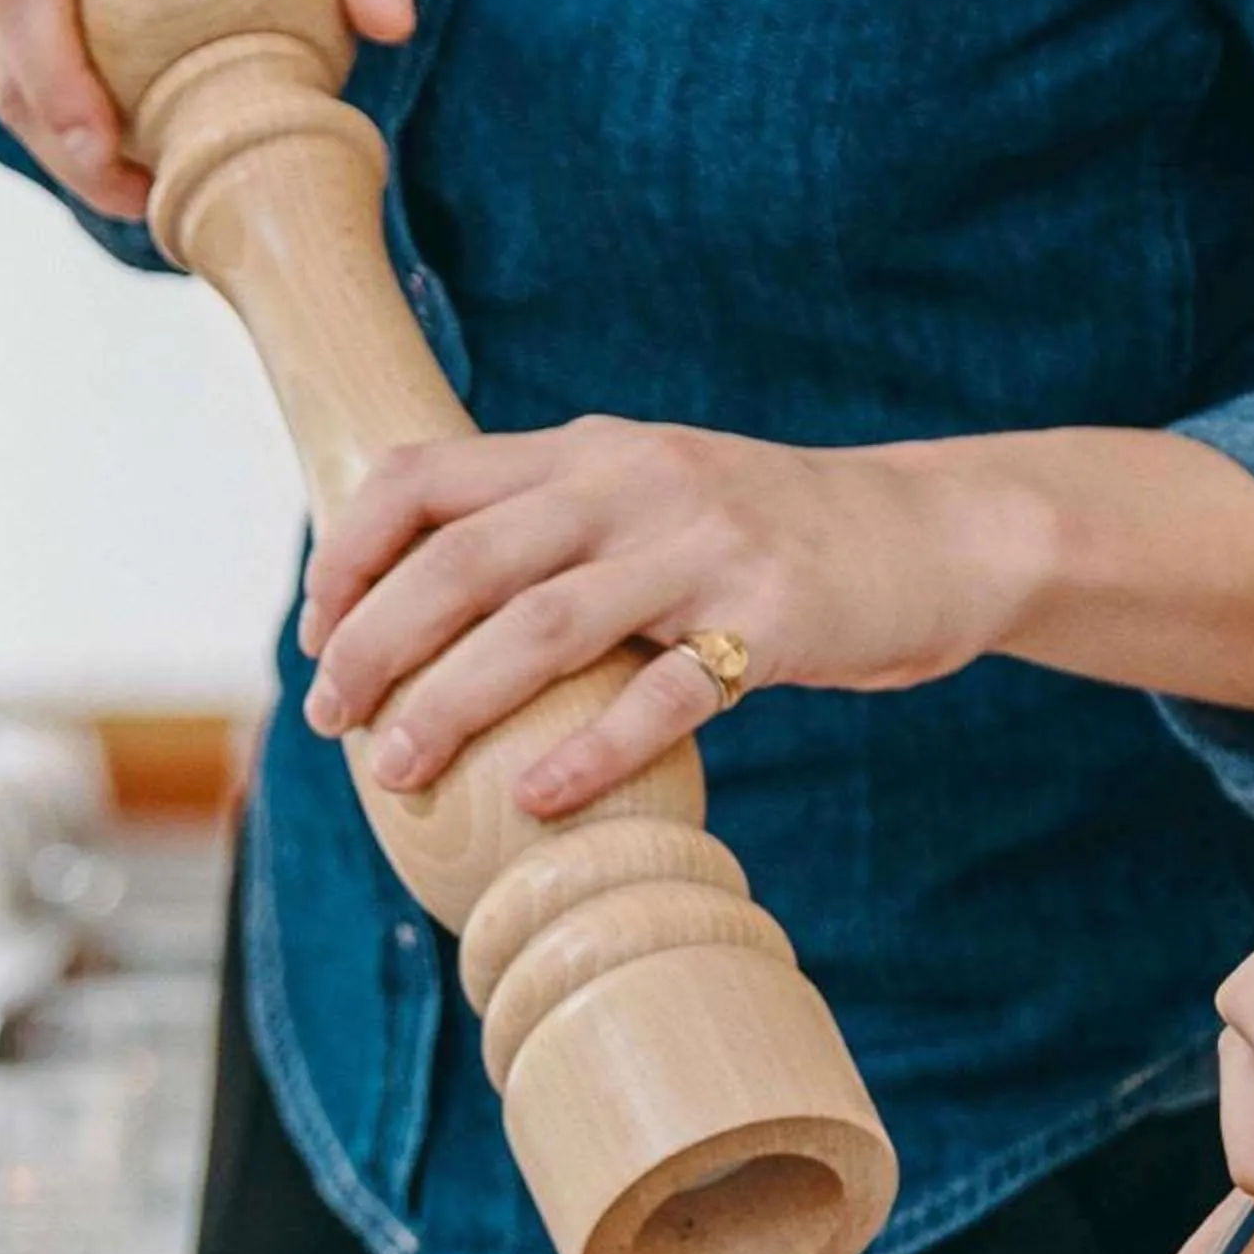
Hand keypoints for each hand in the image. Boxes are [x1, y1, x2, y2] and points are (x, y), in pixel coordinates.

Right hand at [0, 0, 418, 220]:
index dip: (52, 84)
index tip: (107, 158)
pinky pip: (3, 59)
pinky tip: (117, 153)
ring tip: (136, 189)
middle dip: (60, 142)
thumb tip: (393, 23)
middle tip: (139, 202)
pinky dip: (53, 115)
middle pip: (2, 44)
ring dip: (55, 140)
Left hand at [298, 419, 1033, 813]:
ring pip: (543, 625)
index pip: (425, 477)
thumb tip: (414, 616)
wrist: (935, 535)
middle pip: (464, 558)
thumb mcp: (646, 500)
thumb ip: (548, 533)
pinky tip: (535, 800)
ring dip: (453, 701)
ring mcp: (704, 549)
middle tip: (332, 718)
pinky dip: (590, 751)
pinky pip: (666, 695)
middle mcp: (633, 484)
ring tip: (396, 768)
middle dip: (376, 640)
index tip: (318, 635)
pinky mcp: (771, 620)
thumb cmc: (763, 540)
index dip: (350, 555)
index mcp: (586, 453)